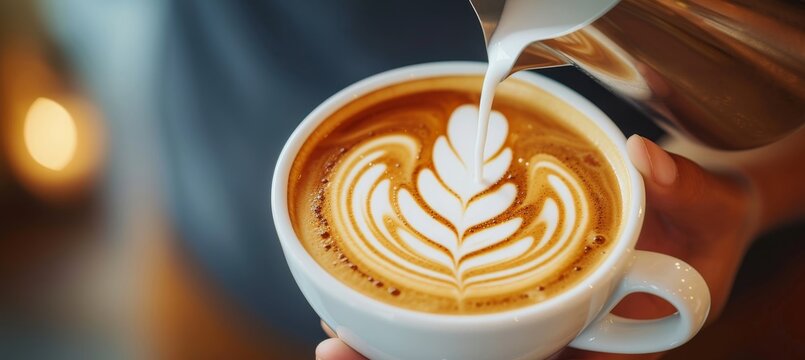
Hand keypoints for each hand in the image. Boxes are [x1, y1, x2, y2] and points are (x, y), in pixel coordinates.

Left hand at [315, 135, 757, 359]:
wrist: (700, 219)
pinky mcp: (521, 294)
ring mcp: (536, 319)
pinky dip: (419, 305)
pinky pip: (469, 309)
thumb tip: (642, 160)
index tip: (404, 359)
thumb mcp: (707, 209)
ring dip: (400, 339)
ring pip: (466, 343)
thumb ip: (683, 189)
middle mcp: (563, 338)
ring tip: (335, 327)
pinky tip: (372, 293)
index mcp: (607, 344)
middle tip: (336, 346)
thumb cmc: (706, 226)